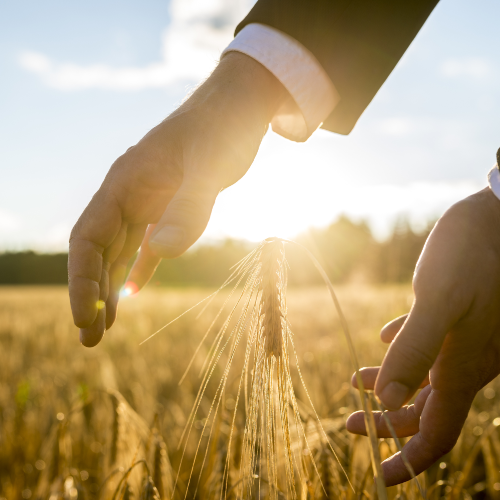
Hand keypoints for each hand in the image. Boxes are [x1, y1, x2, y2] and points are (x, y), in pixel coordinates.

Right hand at [68, 52, 285, 346]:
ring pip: (118, 252)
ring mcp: (148, 201)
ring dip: (109, 289)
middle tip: (89, 340)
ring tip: (104, 328)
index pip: (88, 238)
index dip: (81, 279)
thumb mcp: (211, 165)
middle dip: (90, 295)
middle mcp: (129, 194)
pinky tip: (132, 293)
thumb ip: (189, 206)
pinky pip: (145, 245)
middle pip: (97, 251)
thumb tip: (161, 253)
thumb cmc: (224, 128)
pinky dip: (137, 271)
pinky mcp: (169, 207)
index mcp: (124, 182)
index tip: (84, 317)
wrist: (240, 107)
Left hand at [346, 188, 499, 485]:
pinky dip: (403, 348)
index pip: (435, 431)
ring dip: (389, 383)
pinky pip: (428, 343)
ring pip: (423, 376)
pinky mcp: (458, 312)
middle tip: (350, 423)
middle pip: (423, 408)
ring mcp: (464, 337)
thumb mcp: (439, 302)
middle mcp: (465, 360)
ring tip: (356, 382)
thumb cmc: (472, 255)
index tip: (382, 477)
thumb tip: (386, 402)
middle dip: (387, 422)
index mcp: (461, 367)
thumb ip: (414, 350)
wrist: (499, 216)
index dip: (409, 459)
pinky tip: (385, 339)